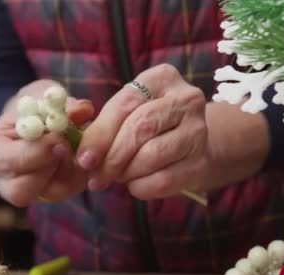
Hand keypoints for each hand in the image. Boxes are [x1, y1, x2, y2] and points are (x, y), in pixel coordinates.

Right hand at [0, 80, 95, 206]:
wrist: (36, 119)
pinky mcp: (53, 195)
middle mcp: (3, 182)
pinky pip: (72, 190)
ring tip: (77, 142)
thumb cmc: (30, 106)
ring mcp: (29, 192)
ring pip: (52, 193)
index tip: (59, 137)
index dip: (36, 152)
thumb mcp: (39, 95)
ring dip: (71, 167)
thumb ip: (56, 101)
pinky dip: (82, 170)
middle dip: (50, 167)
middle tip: (68, 145)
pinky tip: (82, 150)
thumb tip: (81, 110)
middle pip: (21, 191)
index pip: (7, 163)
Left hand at [76, 64, 268, 199]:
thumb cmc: (148, 126)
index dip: (100, 133)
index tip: (84, 158)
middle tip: (95, 175)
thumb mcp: (126, 113)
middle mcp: (185, 99)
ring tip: (115, 177)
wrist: (190, 145)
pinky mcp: (202, 162)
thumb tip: (81, 150)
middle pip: (140, 128)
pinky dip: (141, 187)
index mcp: (161, 78)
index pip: (126, 103)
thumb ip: (100, 124)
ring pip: (152, 156)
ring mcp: (198, 130)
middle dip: (111, 157)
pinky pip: (164, 180)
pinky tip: (135, 185)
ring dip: (126, 173)